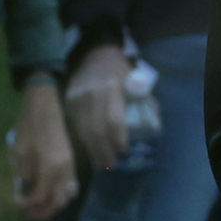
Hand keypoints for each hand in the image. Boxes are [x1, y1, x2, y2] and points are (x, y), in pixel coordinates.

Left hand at [10, 78, 78, 219]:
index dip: (25, 204)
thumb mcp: (20, 153)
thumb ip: (25, 173)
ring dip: (53, 205)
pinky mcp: (70, 160)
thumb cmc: (29, 126)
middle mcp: (64, 171)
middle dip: (42, 212)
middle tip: (28, 215)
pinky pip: (70, 185)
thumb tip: (28, 184)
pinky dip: (60, 194)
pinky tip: (49, 193)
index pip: (39, 197)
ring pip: (67, 195)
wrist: (45, 106)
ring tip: (39, 208)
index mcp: (50, 169)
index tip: (14, 199)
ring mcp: (70, 165)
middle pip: (57, 202)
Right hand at [62, 43, 137, 169]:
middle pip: (96, 130)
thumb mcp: (137, 81)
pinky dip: (82, 142)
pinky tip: (89, 152)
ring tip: (102, 164)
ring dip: (92, 151)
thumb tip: (152, 128)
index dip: (118, 139)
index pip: (113, 120)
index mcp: (111, 88)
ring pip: (83, 131)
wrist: (95, 56)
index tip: (124, 151)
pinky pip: (74, 127)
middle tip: (112, 164)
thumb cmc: (120, 72)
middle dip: (104, 151)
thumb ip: (146, 102)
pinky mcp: (68, 103)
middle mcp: (91, 94)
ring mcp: (76, 99)